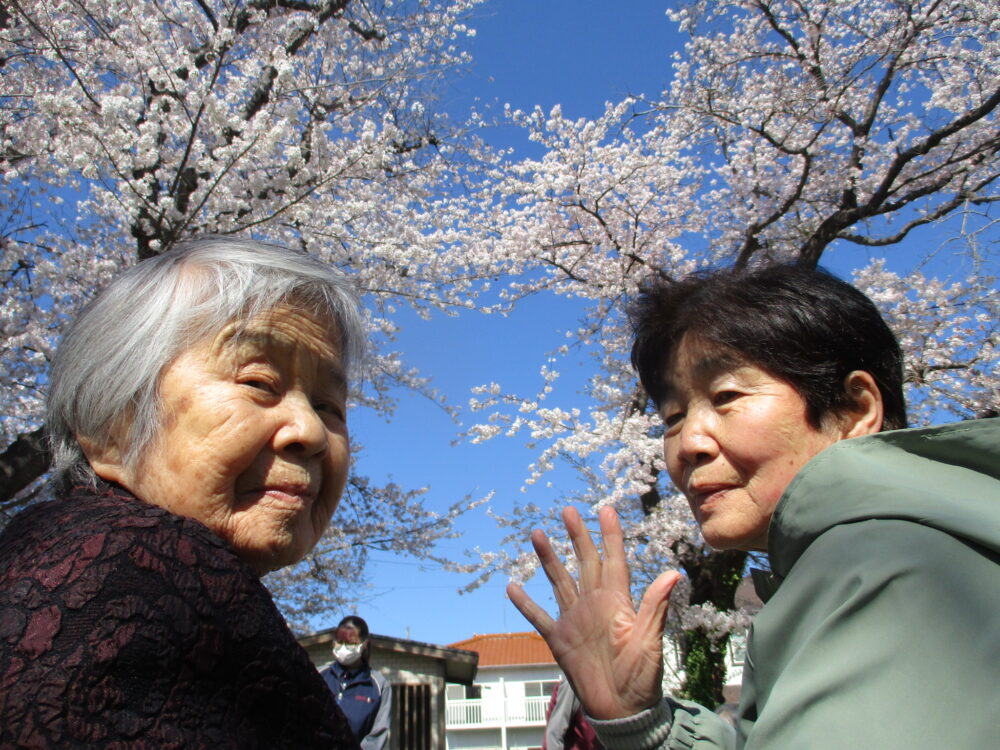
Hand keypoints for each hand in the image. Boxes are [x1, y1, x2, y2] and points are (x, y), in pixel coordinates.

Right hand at [507, 506, 680, 719]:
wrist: (621, 710)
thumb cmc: (642, 678)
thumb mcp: (651, 642)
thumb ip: (655, 607)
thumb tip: (674, 573)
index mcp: (618, 602)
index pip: (614, 561)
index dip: (610, 536)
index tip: (607, 509)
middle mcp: (594, 604)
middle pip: (584, 563)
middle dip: (577, 536)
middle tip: (568, 511)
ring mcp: (575, 620)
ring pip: (559, 581)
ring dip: (549, 559)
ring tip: (538, 534)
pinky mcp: (559, 639)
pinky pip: (539, 617)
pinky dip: (525, 604)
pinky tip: (513, 587)